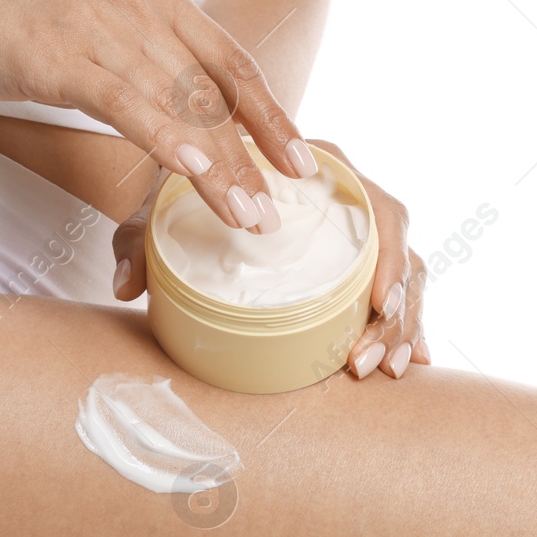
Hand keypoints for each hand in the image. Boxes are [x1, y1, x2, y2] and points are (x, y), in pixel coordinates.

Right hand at [0, 0, 318, 231]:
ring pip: (180, 104)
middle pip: (214, 88)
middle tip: (283, 204)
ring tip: (249, 214)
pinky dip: (168, 143)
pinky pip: (131, 106)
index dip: (269, 112)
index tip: (299, 159)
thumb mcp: (89, 29)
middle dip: (255, 152)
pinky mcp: (65, 58)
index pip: (229, 57)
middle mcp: (139, 2)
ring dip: (221, 166)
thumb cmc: (4, 28)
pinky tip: (194, 176)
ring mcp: (103, 28)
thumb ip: (137, 55)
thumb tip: (176, 108)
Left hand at [111, 141, 430, 380]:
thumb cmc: (183, 188)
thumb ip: (137, 241)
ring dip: (402, 324)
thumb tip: (125, 287)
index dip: (386, 254)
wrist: (191, 177)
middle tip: (365, 361)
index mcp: (316, 166)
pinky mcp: (354, 254)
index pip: (375, 204)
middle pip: (396, 247)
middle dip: (395, 310)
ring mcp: (355, 223)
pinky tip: (411, 363)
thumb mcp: (155, 213)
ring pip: (403, 271)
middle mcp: (346, 190)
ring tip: (382, 370)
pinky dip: (404, 324)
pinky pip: (395, 286)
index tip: (378, 301)